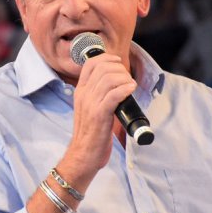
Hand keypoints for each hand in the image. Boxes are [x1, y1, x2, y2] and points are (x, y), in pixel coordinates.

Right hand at [65, 53, 136, 172]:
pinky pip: (114, 94)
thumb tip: (113, 83)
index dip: (107, 58)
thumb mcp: (89, 109)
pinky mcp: (100, 115)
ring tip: (130, 86)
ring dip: (125, 79)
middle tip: (127, 79)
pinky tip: (131, 90)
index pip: (90, 64)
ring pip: (109, 79)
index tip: (118, 62)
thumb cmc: (90, 134)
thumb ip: (97, 95)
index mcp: (80, 91)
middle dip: (120, 69)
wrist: (83, 154)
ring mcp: (91, 104)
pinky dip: (125, 89)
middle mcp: (84, 94)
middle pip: (103, 68)